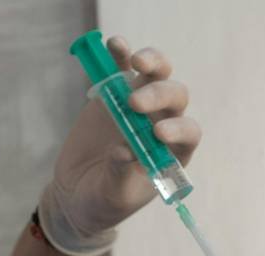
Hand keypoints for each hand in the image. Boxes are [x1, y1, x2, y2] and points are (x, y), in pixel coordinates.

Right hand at [39, 36, 202, 255]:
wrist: (76, 194)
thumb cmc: (103, 201)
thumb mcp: (113, 196)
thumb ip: (121, 175)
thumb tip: (123, 151)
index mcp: (172, 152)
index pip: (188, 132)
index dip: (178, 129)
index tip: (158, 133)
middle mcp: (161, 123)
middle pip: (174, 96)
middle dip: (158, 95)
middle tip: (134, 104)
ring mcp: (139, 105)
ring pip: (156, 74)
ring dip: (151, 62)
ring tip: (134, 60)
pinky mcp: (113, 93)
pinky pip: (121, 67)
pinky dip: (119, 53)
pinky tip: (114, 44)